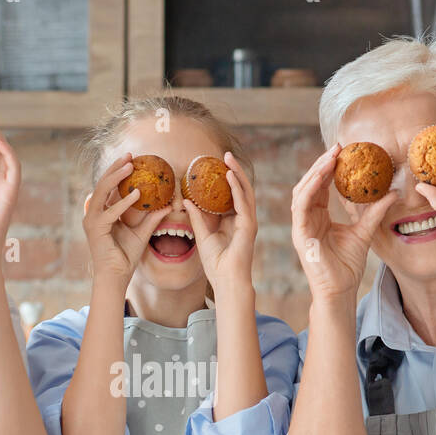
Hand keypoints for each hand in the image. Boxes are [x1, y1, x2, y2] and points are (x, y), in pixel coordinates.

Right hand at [82, 153, 168, 283]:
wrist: (116, 276)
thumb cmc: (125, 257)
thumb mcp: (142, 233)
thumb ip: (152, 219)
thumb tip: (168, 206)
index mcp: (103, 212)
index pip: (110, 186)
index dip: (119, 171)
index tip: (133, 159)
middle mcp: (95, 213)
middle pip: (103, 183)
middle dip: (116, 167)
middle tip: (131, 155)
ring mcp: (92, 220)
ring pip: (102, 191)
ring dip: (116, 177)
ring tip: (130, 165)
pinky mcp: (95, 229)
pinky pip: (110, 212)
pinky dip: (122, 202)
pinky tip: (136, 194)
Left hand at [183, 152, 255, 291]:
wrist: (226, 280)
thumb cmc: (216, 263)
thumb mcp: (201, 235)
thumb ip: (196, 217)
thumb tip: (186, 200)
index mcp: (232, 220)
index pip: (230, 194)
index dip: (225, 179)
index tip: (215, 164)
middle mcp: (242, 218)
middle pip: (240, 189)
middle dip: (234, 170)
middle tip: (225, 155)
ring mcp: (248, 221)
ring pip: (244, 191)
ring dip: (237, 173)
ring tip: (228, 158)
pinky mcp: (249, 225)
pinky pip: (243, 202)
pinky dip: (236, 188)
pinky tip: (230, 176)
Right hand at [291, 144, 397, 301]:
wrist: (340, 289)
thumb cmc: (347, 265)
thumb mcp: (364, 232)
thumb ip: (375, 212)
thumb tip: (393, 193)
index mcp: (319, 216)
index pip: (321, 186)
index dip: (329, 168)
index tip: (344, 151)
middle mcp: (307, 218)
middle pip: (310, 184)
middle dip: (321, 164)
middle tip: (337, 147)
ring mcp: (301, 226)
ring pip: (302, 191)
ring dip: (315, 173)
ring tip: (330, 158)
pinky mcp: (299, 234)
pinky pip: (300, 207)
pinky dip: (309, 190)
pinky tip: (320, 178)